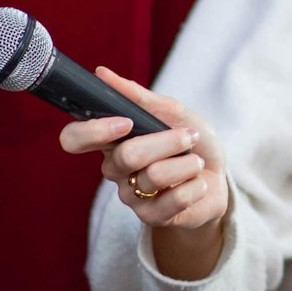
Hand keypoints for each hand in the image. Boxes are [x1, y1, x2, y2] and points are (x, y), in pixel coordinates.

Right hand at [59, 68, 228, 279]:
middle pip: (126, 156)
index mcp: (112, 140)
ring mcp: (131, 195)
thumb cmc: (190, 142)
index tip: (127, 122)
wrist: (217, 176)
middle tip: (189, 136)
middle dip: (167, 142)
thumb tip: (101, 73)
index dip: (93, 131)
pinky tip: (198, 183)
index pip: (74, 139)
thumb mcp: (170, 111)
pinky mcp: (151, 217)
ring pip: (154, 176)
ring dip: (186, 164)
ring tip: (195, 163)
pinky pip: (172, 201)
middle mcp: (114, 169)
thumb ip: (136, 97)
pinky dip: (195, 186)